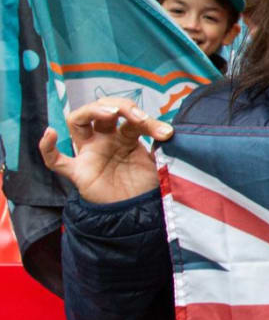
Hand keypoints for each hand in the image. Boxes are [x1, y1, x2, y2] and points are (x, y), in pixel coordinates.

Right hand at [38, 99, 171, 204]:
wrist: (137, 213)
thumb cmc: (145, 184)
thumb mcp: (157, 161)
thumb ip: (160, 146)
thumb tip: (170, 132)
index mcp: (124, 135)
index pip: (130, 117)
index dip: (148, 120)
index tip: (166, 133)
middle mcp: (104, 140)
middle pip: (102, 109)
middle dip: (121, 106)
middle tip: (139, 117)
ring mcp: (89, 153)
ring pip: (77, 121)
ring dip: (92, 110)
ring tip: (111, 112)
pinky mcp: (78, 172)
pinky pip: (54, 160)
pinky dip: (47, 147)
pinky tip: (50, 133)